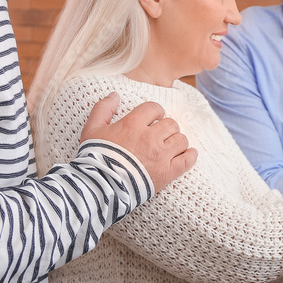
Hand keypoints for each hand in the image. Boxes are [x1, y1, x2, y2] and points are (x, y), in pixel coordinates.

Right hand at [80, 93, 197, 191]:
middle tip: (160, 134)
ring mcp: (161, 156)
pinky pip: (187, 160)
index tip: (153, 118)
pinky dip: (190, 155)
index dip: (155, 112)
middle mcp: (150, 138)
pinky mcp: (167, 173)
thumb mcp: (92, 129)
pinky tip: (189, 153)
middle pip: (171, 124)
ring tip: (170, 145)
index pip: (154, 108)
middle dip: (166, 127)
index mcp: (133, 124)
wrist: (100, 187)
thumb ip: (103, 109)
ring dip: (177, 141)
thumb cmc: (95, 158)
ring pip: (181, 140)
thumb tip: (114, 95)